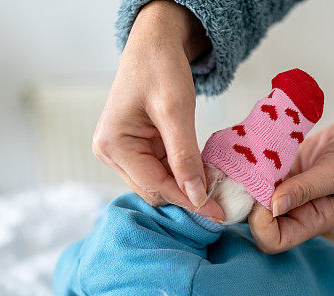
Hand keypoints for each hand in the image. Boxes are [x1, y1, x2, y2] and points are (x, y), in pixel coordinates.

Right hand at [92, 0, 223, 221]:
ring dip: (186, 186)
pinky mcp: (135, 149)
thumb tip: (198, 197)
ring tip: (217, 185)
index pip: (155, 186)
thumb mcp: (176, 110)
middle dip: (187, 195)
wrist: (155, 42)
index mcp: (112, 145)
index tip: (219, 214)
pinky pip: (161, 171)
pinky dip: (183, 173)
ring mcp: (121, 152)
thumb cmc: (160, 66)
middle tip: (223, 200)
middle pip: (154, 190)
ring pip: (159, 184)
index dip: (189, 201)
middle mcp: (110, 153)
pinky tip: (203, 172)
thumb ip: (185, 157)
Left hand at [248, 118, 333, 252]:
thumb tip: (274, 206)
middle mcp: (295, 212)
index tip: (263, 200)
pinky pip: (258, 180)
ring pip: (254, 201)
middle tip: (252, 179)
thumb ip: (305, 189)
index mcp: (311, 222)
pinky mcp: (280, 176)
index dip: (262, 226)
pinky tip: (257, 156)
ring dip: (249, 186)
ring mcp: (286, 194)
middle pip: (258, 224)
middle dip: (250, 205)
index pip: (275, 241)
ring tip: (253, 164)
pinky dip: (252, 170)